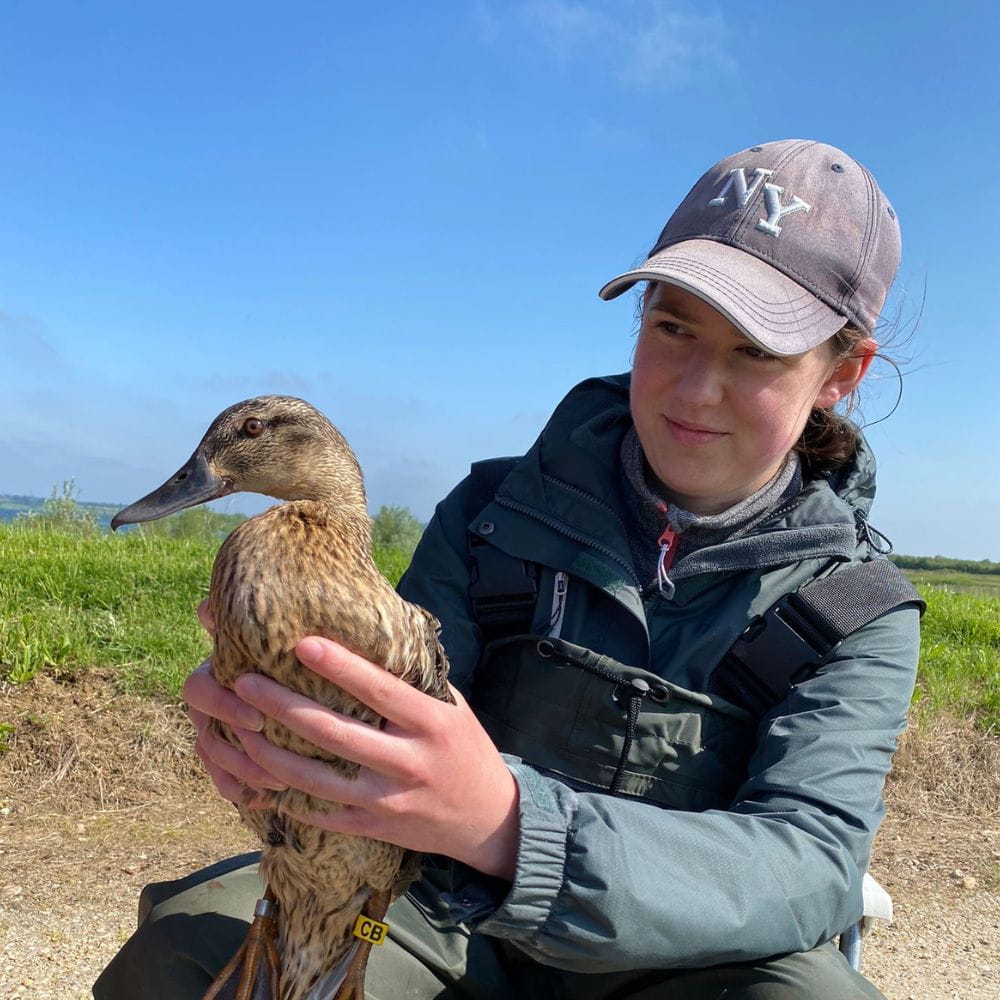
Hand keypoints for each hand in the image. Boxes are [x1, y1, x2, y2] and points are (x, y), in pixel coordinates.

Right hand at [183, 601, 286, 803]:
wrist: (313, 673)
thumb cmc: (295, 644)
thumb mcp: (283, 632)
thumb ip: (256, 623)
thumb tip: (207, 604)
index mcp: (218, 669)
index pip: (199, 689)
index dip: (223, 706)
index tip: (258, 719)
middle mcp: (214, 700)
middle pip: (203, 732)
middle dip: (232, 749)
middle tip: (271, 761)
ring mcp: (220, 730)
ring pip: (214, 758)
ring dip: (242, 772)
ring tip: (277, 783)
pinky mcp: (235, 755)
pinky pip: (225, 782)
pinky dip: (240, 791)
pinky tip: (262, 801)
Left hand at [232, 636, 519, 880]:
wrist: (488, 818)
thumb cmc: (465, 747)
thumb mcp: (453, 706)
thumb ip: (414, 680)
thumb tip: (373, 636)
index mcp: (431, 723)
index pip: (379, 690)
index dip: (340, 666)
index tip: (302, 643)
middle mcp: (408, 762)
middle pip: (334, 734)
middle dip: (283, 707)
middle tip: (244, 682)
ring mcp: (387, 801)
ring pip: (316, 780)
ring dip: (270, 755)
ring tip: (238, 729)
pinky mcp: (373, 829)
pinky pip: (320, 814)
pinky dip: (286, 796)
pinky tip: (255, 776)